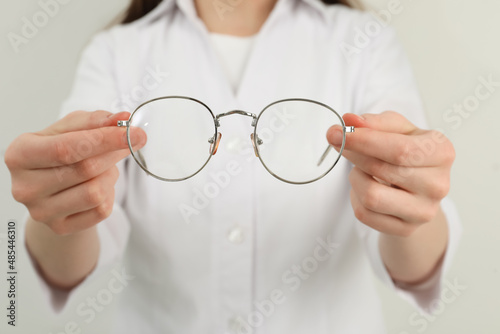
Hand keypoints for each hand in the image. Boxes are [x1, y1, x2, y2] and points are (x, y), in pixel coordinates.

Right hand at [5, 110, 145, 234]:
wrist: (51, 189)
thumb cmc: (59, 153)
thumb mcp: (70, 129)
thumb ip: (94, 121)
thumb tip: (122, 119)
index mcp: (20, 154)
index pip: (67, 148)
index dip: (104, 139)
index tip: (132, 132)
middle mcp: (25, 186)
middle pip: (85, 169)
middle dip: (114, 153)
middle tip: (132, 141)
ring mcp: (41, 211)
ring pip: (95, 192)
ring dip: (110, 175)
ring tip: (104, 168)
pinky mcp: (60, 228)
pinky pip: (101, 211)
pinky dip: (109, 195)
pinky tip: (100, 185)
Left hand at [327, 111, 454, 236]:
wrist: (418, 190)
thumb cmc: (407, 153)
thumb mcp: (398, 129)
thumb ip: (375, 123)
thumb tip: (350, 121)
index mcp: (442, 153)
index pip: (399, 150)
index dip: (363, 141)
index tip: (336, 133)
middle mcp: (438, 184)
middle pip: (381, 170)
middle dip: (353, 154)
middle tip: (337, 142)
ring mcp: (424, 211)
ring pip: (371, 197)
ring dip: (355, 178)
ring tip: (360, 169)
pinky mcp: (406, 229)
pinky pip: (365, 214)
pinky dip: (355, 198)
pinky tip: (364, 188)